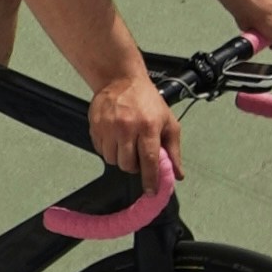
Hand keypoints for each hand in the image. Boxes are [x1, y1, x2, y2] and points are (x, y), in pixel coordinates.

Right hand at [87, 65, 181, 196]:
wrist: (121, 79)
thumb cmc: (146, 100)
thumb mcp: (168, 122)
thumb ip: (173, 150)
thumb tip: (177, 173)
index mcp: (148, 126)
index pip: (149, 160)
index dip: (150, 179)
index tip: (151, 191)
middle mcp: (127, 127)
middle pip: (127, 164)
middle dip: (133, 166)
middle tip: (137, 155)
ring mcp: (108, 127)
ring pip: (112, 160)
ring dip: (120, 158)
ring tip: (126, 144)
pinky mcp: (95, 126)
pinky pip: (100, 150)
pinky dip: (108, 149)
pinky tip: (115, 137)